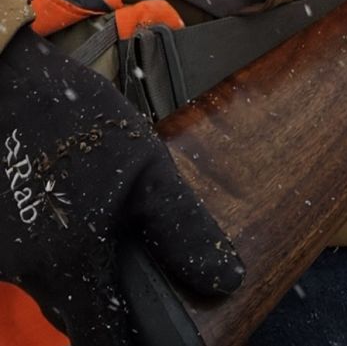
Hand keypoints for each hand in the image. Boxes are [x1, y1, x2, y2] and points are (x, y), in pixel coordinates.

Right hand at [0, 28, 241, 344]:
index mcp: (67, 263)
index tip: (158, 331)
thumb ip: (182, 230)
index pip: (100, 339)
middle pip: (76, 314)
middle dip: (111, 305)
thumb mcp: (147, 168)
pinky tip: (76, 209)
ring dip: (83, 272)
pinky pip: (28, 257)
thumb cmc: (75, 119)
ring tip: (113, 230)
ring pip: (51, 284)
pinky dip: (56, 247)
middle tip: (145, 274)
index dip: (131, 340)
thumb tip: (225, 283)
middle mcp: (25, 271)